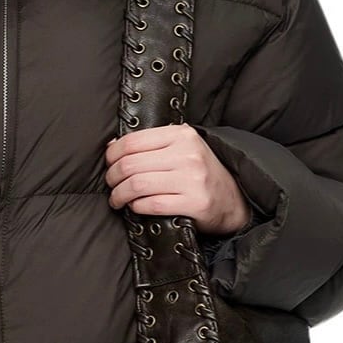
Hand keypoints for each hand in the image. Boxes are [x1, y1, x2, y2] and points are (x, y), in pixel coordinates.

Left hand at [105, 124, 253, 236]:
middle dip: (112, 177)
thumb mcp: (181, 149)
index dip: (113, 155)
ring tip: (117, 199)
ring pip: (137, 184)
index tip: (109, 164)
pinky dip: (136, 207)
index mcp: (181, 135)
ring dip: (120, 194)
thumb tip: (112, 147)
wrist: (233, 199)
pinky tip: (135, 207)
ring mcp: (193, 179)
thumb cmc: (200, 173)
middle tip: (111, 185)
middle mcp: (188, 154)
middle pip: (131, 164)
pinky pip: (151, 204)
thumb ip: (152, 145)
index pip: (133, 141)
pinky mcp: (195, 203)